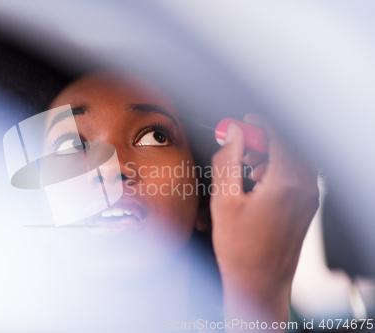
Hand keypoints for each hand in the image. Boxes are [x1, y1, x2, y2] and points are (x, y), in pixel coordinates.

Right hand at [210, 114, 319, 324]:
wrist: (259, 282)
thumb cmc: (242, 250)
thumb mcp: (224, 200)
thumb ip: (227, 161)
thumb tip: (231, 136)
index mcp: (286, 183)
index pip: (280, 136)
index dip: (261, 123)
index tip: (245, 122)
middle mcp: (304, 188)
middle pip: (291, 145)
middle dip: (265, 138)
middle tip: (242, 143)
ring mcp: (309, 199)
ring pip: (296, 159)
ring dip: (272, 154)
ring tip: (248, 166)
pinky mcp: (307, 207)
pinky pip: (298, 174)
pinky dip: (279, 168)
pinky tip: (259, 182)